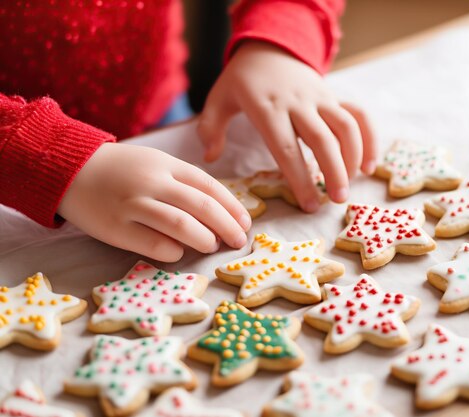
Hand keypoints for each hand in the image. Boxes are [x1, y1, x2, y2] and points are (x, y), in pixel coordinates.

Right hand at [57, 143, 250, 261]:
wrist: (69, 168)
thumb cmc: (121, 170)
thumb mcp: (155, 163)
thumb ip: (184, 182)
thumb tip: (221, 212)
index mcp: (166, 164)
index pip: (210, 186)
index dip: (232, 207)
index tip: (245, 223)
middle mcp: (152, 182)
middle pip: (202, 206)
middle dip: (227, 226)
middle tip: (238, 240)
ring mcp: (133, 204)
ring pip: (181, 225)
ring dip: (204, 239)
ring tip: (210, 245)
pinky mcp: (115, 227)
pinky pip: (154, 244)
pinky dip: (174, 251)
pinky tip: (180, 253)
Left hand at [197, 41, 376, 211]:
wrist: (269, 46)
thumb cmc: (243, 80)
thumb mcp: (219, 98)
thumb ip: (211, 127)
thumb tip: (211, 157)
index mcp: (267, 108)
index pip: (286, 149)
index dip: (300, 179)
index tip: (309, 205)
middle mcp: (298, 103)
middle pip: (322, 140)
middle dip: (334, 173)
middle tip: (337, 201)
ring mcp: (320, 97)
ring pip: (345, 127)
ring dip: (354, 157)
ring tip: (351, 185)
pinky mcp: (334, 96)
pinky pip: (358, 115)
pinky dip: (369, 138)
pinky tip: (370, 165)